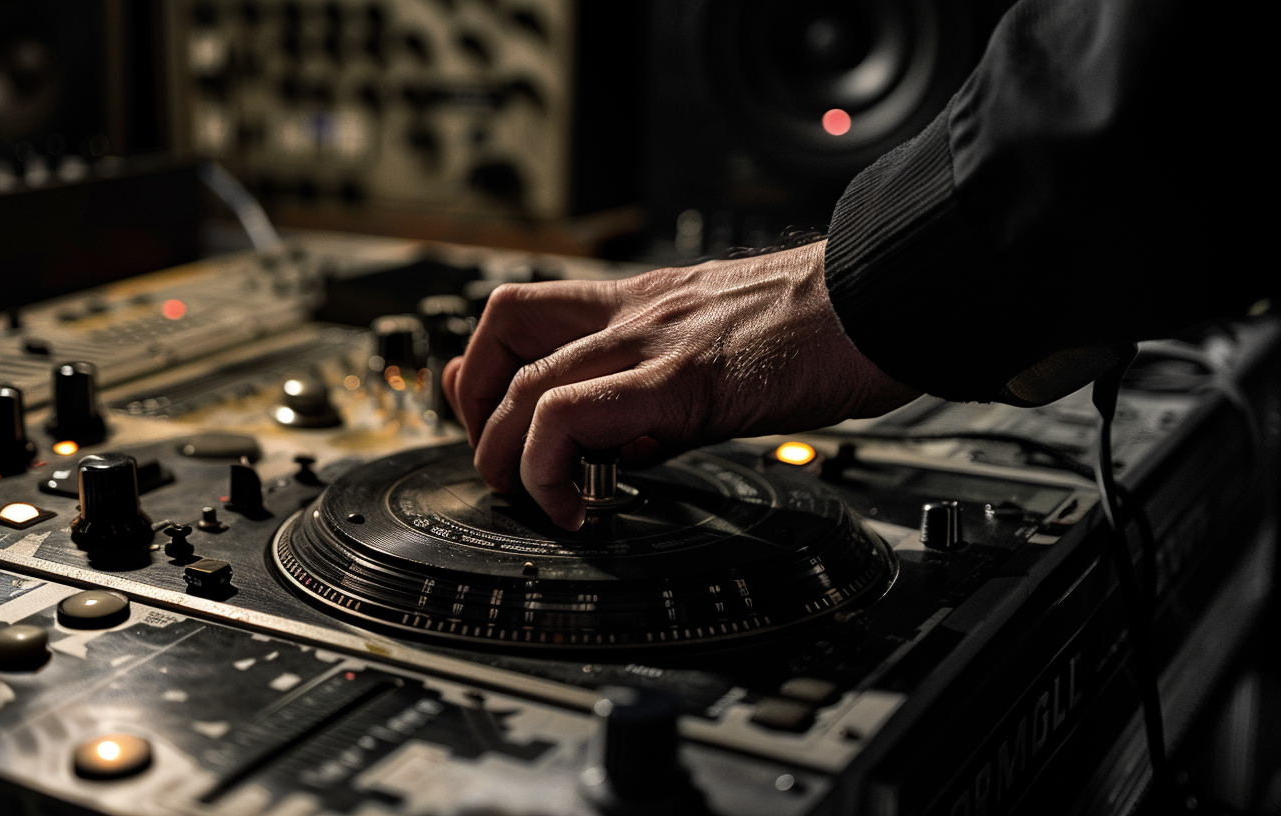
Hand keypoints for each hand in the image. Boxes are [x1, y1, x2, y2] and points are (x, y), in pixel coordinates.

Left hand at [441, 240, 919, 529]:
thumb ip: (658, 388)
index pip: (519, 312)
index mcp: (640, 303)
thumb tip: (622, 444)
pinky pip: (576, 416)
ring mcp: (653, 342)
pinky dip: (552, 467)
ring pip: (526, 385)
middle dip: (478, 418)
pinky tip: (581, 506)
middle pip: (501, 339)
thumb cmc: (819, 330)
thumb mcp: (717, 352)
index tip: (484, 417)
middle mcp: (634, 313)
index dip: (480, 366)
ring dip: (505, 455)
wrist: (882, 300)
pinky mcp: (682, 380)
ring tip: (536, 501)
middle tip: (506, 473)